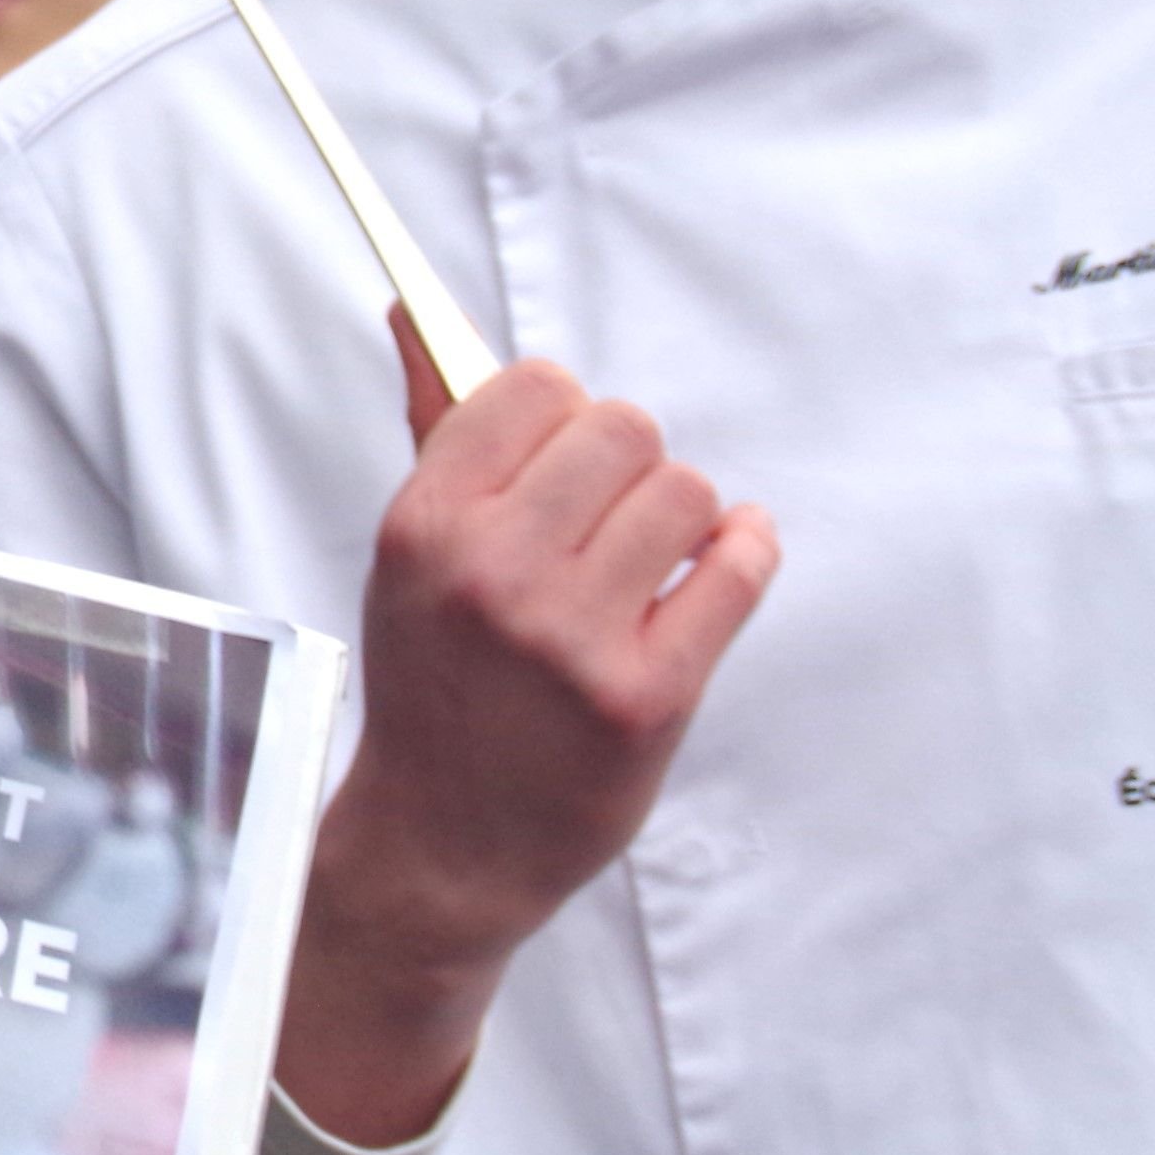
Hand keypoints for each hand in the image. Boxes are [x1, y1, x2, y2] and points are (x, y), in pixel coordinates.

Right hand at [273, 316, 775, 1144]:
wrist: (447, 843)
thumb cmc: (436, 679)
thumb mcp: (411, 556)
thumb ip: (430, 427)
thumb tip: (414, 311)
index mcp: (422, 527)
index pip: (530, 385)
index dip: (561, 412)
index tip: (561, 454)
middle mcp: (491, 575)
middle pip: (621, 428)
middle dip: (627, 461)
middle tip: (610, 514)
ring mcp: (571, 640)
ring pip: (685, 492)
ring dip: (682, 515)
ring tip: (650, 559)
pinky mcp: (646, 697)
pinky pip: (737, 570)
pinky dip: (743, 554)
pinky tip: (719, 563)